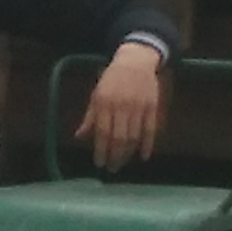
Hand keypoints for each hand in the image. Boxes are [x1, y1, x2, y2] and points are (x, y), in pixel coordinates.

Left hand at [76, 41, 167, 170]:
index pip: (102, 132)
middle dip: (115, 156)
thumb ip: (89, 117)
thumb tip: (78, 137)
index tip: (99, 163)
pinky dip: (147, 145)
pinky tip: (143, 156)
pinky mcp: (152, 107)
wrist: (135, 62)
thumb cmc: (112, 80)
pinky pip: (150, 130)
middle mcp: (121, 106)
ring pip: (134, 136)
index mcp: (105, 103)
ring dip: (128, 153)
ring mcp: (138, 107)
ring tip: (122, 163)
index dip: (101, 150)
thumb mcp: (96, 95)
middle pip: (119, 138)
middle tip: (112, 168)